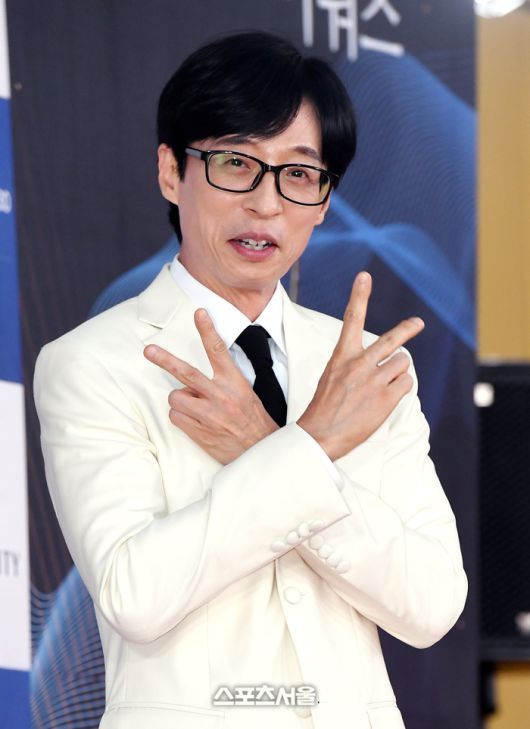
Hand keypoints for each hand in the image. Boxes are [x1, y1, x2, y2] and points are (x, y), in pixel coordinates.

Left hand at [143, 309, 278, 463]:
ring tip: (195, 407)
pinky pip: (175, 417)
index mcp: (234, 382)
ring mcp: (209, 415)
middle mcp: (221, 395)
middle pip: (186, 372)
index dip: (207, 330)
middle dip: (164, 360)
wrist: (260, 449)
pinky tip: (195, 421)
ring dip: (180, 400)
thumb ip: (222, 380)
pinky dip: (181, 417)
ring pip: (176, 397)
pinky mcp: (199, 432)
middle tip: (148, 350)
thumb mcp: (245, 392)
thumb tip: (191, 379)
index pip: (218, 350)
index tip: (199, 313)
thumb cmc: (252, 418)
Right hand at [297, 272, 423, 460]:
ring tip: (383, 386)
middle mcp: (359, 364)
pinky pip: (406, 383)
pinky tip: (386, 398)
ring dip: (398, 372)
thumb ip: (354, 364)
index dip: (359, 295)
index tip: (364, 276)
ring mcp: (374, 381)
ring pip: (403, 363)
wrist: (319, 435)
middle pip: (392, 340)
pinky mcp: (386, 399)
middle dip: (407, 328)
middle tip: (417, 322)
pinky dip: (400, 388)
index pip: (351, 319)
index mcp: (342, 356)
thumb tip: (381, 361)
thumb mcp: (332, 377)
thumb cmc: (324, 408)